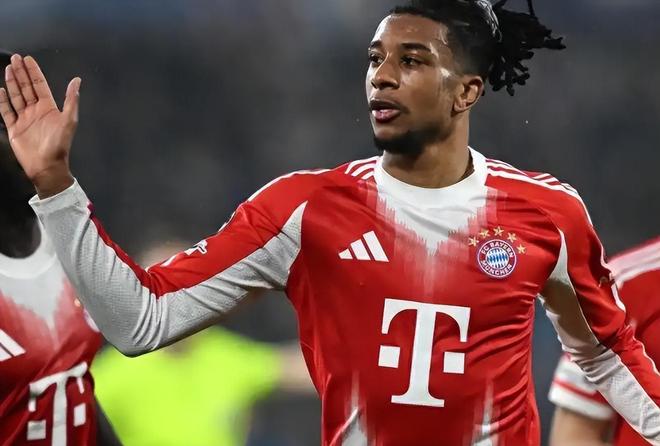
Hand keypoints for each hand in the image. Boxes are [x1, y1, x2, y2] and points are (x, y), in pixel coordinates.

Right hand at [0, 54, 79, 197]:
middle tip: (15, 58)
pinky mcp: (14, 129)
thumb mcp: (69, 120)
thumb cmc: (59, 144)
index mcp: (48, 108)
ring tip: (9, 68)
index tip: (28, 59)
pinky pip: (7, 112)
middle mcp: (36, 111)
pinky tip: (1, 91)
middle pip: (26, 88)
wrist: (47, 166)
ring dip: (12, 83)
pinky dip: (3, 101)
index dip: (34, 72)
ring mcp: (24, 119)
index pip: (39, 85)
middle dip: (21, 73)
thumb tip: (77, 80)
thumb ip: (71, 100)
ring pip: (16, 97)